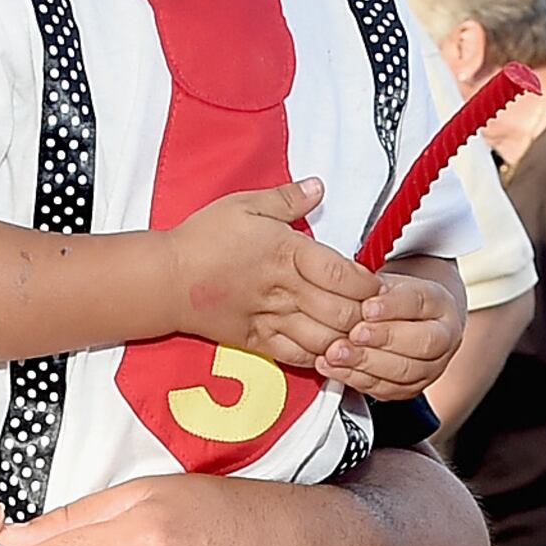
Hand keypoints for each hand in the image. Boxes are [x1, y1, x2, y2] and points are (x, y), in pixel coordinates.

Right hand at [165, 180, 379, 369]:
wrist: (166, 278)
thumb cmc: (204, 238)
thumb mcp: (245, 205)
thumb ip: (287, 198)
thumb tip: (319, 187)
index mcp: (288, 253)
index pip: (343, 274)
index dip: (369, 284)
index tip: (379, 286)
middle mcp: (285, 290)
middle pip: (342, 313)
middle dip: (367, 318)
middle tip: (379, 316)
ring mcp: (272, 320)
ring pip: (325, 340)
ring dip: (348, 342)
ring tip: (361, 338)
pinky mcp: (258, 342)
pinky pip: (298, 357)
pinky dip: (320, 359)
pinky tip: (332, 354)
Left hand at [321, 263, 460, 396]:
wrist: (408, 320)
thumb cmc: (393, 299)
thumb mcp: (384, 281)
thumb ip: (369, 285)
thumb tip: (347, 282)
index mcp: (438, 303)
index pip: (419, 303)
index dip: (392, 307)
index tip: (367, 307)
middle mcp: (442, 337)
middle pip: (421, 343)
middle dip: (383, 338)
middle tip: (353, 334)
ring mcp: (430, 367)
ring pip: (405, 372)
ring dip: (366, 363)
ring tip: (336, 353)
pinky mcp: (410, 389)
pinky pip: (386, 390)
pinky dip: (356, 379)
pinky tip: (335, 368)